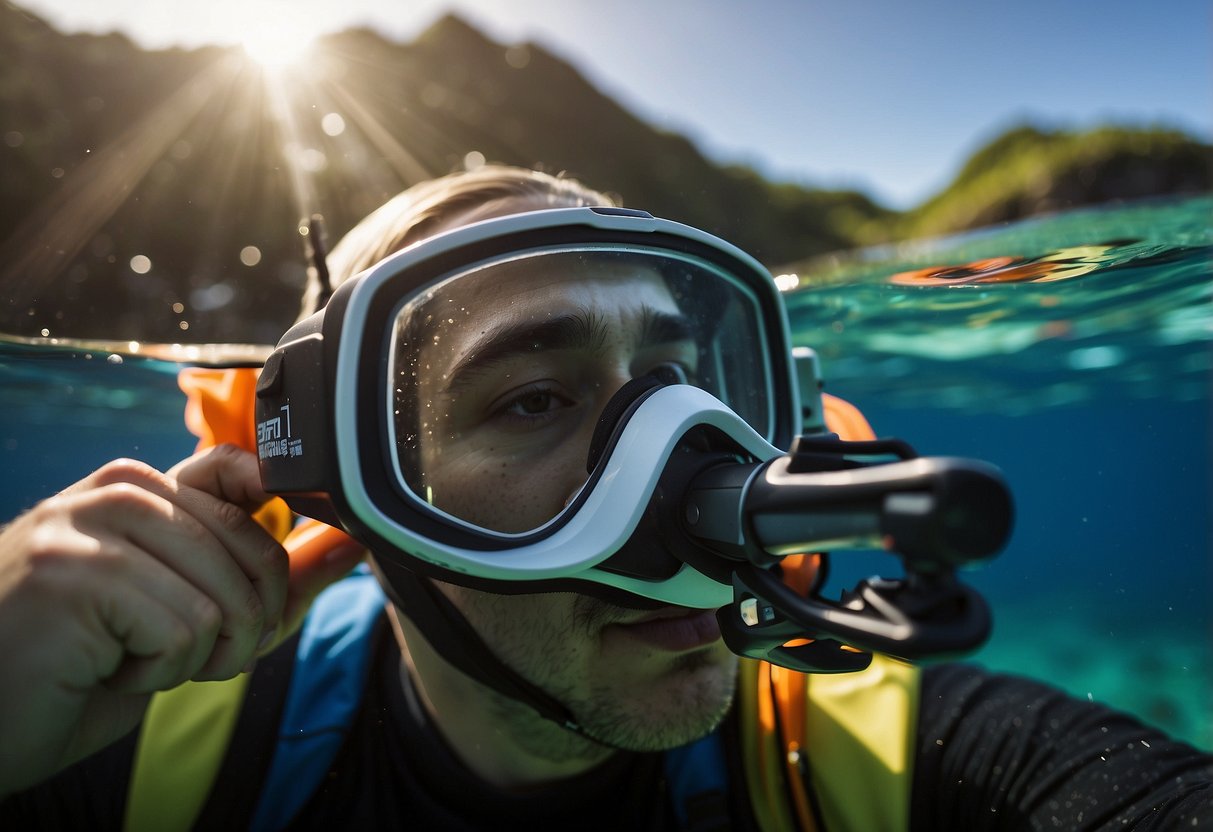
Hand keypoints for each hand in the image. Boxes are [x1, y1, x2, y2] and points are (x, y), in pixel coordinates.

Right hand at [0, 445, 289, 795]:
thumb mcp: (187, 613)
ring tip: (128, 657)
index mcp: (142, 487)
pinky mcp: (73, 574)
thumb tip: (354, 540)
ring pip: (222, 598)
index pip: (243, 477)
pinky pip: (183, 631)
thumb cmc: (80, 668)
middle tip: (174, 652)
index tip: (241, 593)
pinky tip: (100, 668)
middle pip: (252, 549)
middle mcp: (117, 490)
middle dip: (238, 628)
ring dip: (192, 656)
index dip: (264, 549)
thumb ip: (266, 576)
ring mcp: (89, 525)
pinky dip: (154, 673)